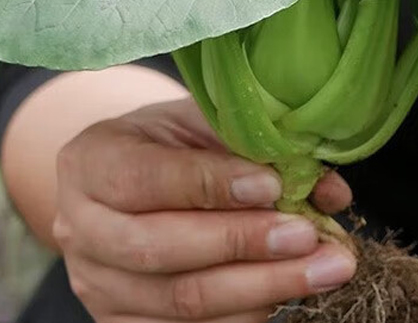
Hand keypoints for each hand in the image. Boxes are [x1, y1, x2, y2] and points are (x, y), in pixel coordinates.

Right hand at [53, 97, 355, 322]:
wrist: (129, 176)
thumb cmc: (172, 140)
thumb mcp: (203, 120)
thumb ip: (256, 145)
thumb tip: (329, 190)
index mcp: (94, 161)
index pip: (148, 178)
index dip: (213, 184)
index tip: (273, 186)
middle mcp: (82, 228)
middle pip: (162, 249)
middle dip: (245, 244)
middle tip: (310, 237)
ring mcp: (98, 285)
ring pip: (180, 301)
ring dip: (261, 287)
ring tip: (322, 269)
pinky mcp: (121, 322)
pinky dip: (245, 313)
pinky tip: (289, 292)